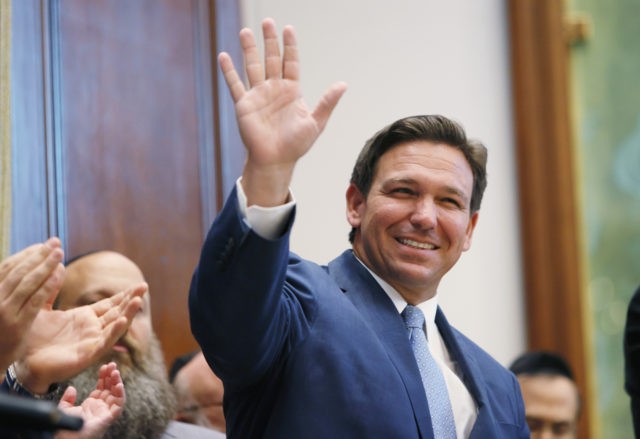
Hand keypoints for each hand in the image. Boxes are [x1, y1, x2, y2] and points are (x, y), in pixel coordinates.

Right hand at [0, 238, 63, 370]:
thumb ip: (13, 289)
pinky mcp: (17, 324)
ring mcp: (4, 311)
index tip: (42, 245)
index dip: (26, 254)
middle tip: (55, 242)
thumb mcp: (2, 306)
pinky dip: (49, 284)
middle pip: (19, 271)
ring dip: (45, 265)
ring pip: (27, 282)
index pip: (8, 267)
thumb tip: (35, 267)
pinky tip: (60, 273)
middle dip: (38, 254)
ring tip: (59, 253)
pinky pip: (35, 299)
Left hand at [14, 283, 145, 393]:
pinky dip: (115, 332)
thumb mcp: (42, 308)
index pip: (110, 304)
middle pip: (117, 312)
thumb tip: (58, 266)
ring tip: (138, 300)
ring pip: (115, 326)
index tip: (139, 284)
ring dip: (128, 313)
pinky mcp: (88, 355)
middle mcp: (93, 329)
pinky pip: (104, 342)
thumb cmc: (32, 338)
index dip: (125, 294)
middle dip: (131, 300)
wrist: (22, 362)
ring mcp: (92, 342)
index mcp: (85, 318)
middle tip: (144, 286)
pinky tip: (123, 321)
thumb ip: (51, 289)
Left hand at [55, 362, 124, 438]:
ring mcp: (105, 412)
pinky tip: (118, 384)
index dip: (103, 376)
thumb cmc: (64, 429)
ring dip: (117, 382)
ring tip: (115, 371)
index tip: (103, 366)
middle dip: (112, 375)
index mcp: (91, 405)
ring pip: (116, 394)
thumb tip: (71, 388)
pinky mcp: (109, 418)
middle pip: (110, 388)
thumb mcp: (64, 409)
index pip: (101, 387)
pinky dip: (121, 394)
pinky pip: (119, 405)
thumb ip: (67, 399)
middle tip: (112, 364)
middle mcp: (100, 407)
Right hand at [219, 18, 346, 206]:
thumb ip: (327, 102)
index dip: (289, 46)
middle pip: (271, 59)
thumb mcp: (316, 122)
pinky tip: (224, 56)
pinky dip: (229, 71)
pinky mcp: (244, 105)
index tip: (288, 28)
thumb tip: (344, 84)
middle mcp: (274, 89)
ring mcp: (258, 95)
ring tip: (246, 32)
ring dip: (249, 49)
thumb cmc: (297, 145)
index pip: (290, 62)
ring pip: (252, 66)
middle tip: (268, 22)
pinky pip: (235, 85)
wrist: (276, 161)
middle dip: (269, 41)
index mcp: (291, 90)